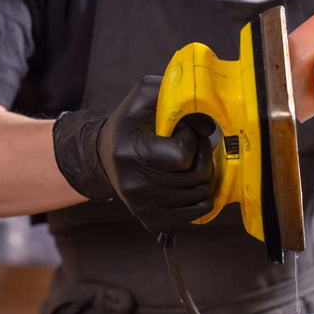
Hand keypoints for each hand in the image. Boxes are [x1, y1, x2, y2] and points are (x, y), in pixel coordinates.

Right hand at [53, 76, 215, 232]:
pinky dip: (200, 196)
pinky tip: (189, 182)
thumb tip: (208, 121)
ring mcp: (143, 206)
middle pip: (197, 177)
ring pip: (201, 195)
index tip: (182, 132)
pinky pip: (197, 213)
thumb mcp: (146, 94)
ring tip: (191, 163)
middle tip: (193, 146)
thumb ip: (175, 92)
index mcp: (131, 152)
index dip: (191, 140)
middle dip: (203, 157)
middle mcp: (135, 184)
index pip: (183, 156)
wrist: (105, 154)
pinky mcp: (151, 220)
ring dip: (204, 176)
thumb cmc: (132, 122)